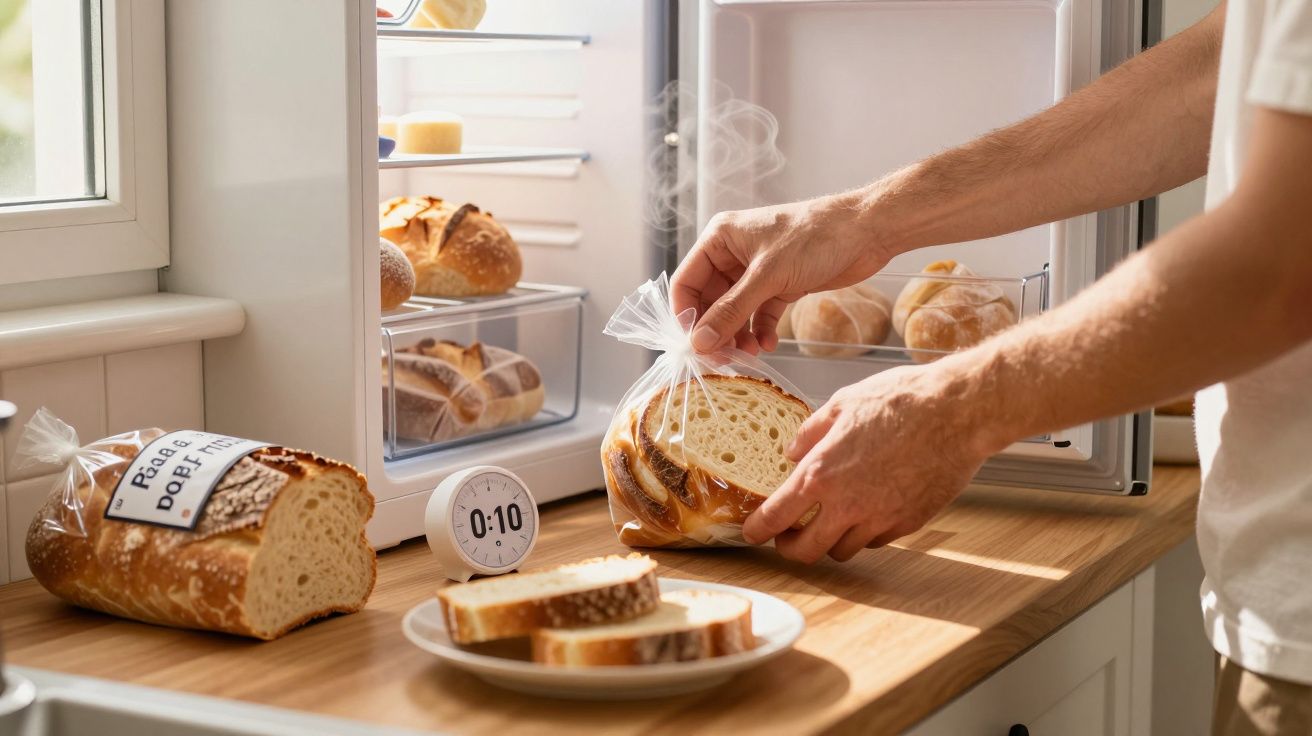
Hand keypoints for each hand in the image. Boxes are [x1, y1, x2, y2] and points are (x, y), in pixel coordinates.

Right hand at [671, 195, 890, 354]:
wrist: (867, 232)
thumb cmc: (815, 237)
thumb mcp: (768, 276)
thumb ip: (732, 311)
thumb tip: (700, 343)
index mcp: (720, 239)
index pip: (687, 282)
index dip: (687, 316)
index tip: (695, 347)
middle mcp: (733, 254)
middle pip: (709, 302)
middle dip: (715, 331)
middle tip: (722, 360)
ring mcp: (757, 271)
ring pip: (735, 312)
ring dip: (738, 335)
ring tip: (748, 355)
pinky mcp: (780, 285)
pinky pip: (760, 315)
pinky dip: (760, 331)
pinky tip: (768, 345)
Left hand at [741, 364, 1004, 562]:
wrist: (956, 412)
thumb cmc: (900, 400)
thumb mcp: (843, 403)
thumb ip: (811, 432)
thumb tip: (793, 452)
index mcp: (820, 475)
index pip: (776, 517)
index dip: (758, 530)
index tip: (752, 533)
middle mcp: (846, 506)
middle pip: (806, 552)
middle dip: (791, 548)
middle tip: (789, 538)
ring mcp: (879, 519)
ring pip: (843, 551)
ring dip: (831, 540)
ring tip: (832, 519)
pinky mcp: (908, 524)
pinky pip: (877, 540)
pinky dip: (866, 532)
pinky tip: (869, 508)